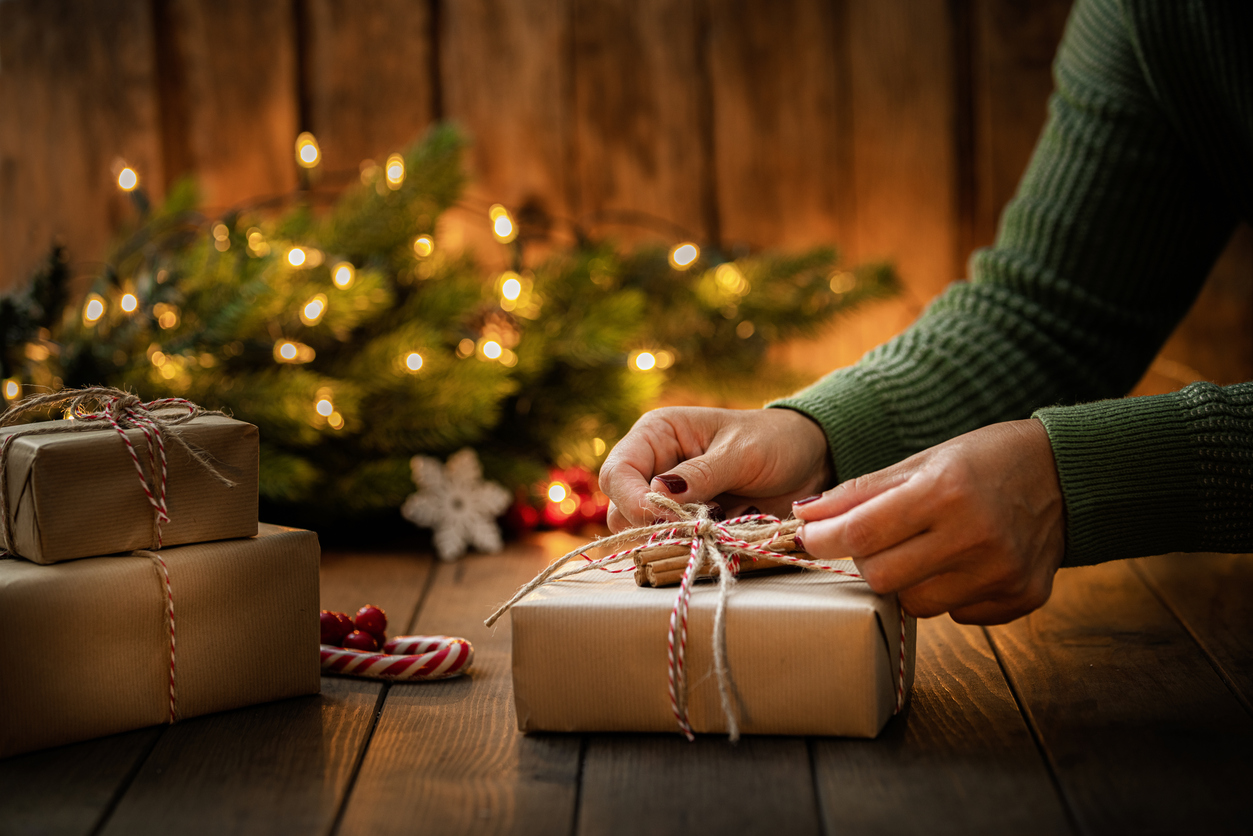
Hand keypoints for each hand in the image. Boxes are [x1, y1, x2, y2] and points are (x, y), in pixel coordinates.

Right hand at [599, 406, 832, 531]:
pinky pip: (673, 545)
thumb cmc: (775, 441)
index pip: (618, 472)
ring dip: (673, 539)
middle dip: (651, 524)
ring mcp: (671, 499)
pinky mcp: (690, 524)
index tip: (661, 519)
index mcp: (657, 435)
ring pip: (643, 532)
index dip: (631, 499)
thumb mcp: (741, 452)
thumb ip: (700, 474)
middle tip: (695, 526)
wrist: (811, 459)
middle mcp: (655, 467)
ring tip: (713, 528)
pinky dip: (691, 549)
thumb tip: (657, 494)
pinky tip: (720, 537)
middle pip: (620, 508)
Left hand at [792, 419, 1064, 623]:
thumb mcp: (922, 462)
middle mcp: (976, 536)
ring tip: (926, 550)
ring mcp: (1002, 572)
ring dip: (907, 581)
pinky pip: (957, 615)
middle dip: (867, 561)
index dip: (825, 538)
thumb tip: (806, 516)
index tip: (809, 537)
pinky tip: (964, 563)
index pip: (863, 532)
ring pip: (916, 604)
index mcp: (946, 492)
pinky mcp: (1021, 597)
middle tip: (876, 542)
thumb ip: (862, 492)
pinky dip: (948, 593)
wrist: (1065, 475)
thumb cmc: (984, 461)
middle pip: (883, 578)